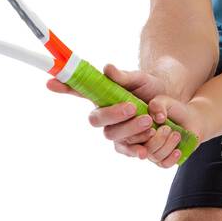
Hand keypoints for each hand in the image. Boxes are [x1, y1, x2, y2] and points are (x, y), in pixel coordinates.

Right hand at [45, 64, 175, 159]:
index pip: (77, 91)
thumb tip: (107, 68)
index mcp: (102, 97)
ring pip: (115, 137)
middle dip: (114, 114)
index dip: (63, 87)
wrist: (171, 101)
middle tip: (133, 107)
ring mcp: (117, 133)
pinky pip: (127, 151)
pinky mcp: (131, 145)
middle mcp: (105, 117)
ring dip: (131, 130)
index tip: (50, 81)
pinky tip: (144, 152)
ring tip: (150, 122)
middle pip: (98, 121)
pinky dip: (136, 152)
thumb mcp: (139, 78)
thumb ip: (123, 76)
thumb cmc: (149, 87)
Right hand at [138, 96, 201, 168]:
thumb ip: (157, 105)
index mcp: (133, 127)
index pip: (124, 136)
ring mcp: (150, 151)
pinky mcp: (163, 160)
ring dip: (166, 144)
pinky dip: (171, 157)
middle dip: (156, 139)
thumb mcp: (164, 102)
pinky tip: (178, 150)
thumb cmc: (173, 109)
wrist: (192, 119)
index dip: (134, 133)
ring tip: (177, 134)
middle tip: (167, 128)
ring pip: (153, 155)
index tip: (150, 126)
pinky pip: (163, 164)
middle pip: (139, 148)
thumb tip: (158, 118)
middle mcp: (138, 141)